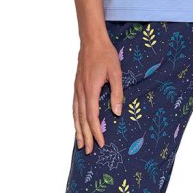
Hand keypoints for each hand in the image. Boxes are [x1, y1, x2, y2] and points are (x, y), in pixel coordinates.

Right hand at [73, 29, 123, 153]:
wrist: (91, 40)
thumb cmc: (106, 55)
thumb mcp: (116, 73)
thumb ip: (117, 93)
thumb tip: (117, 113)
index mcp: (90, 89)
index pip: (92, 116)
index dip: (96, 131)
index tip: (101, 143)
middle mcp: (81, 91)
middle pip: (82, 119)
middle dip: (85, 136)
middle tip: (88, 151)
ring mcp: (77, 89)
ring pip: (75, 114)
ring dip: (78, 130)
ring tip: (80, 144)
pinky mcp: (76, 86)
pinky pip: (74, 107)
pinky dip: (75, 119)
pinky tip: (77, 124)